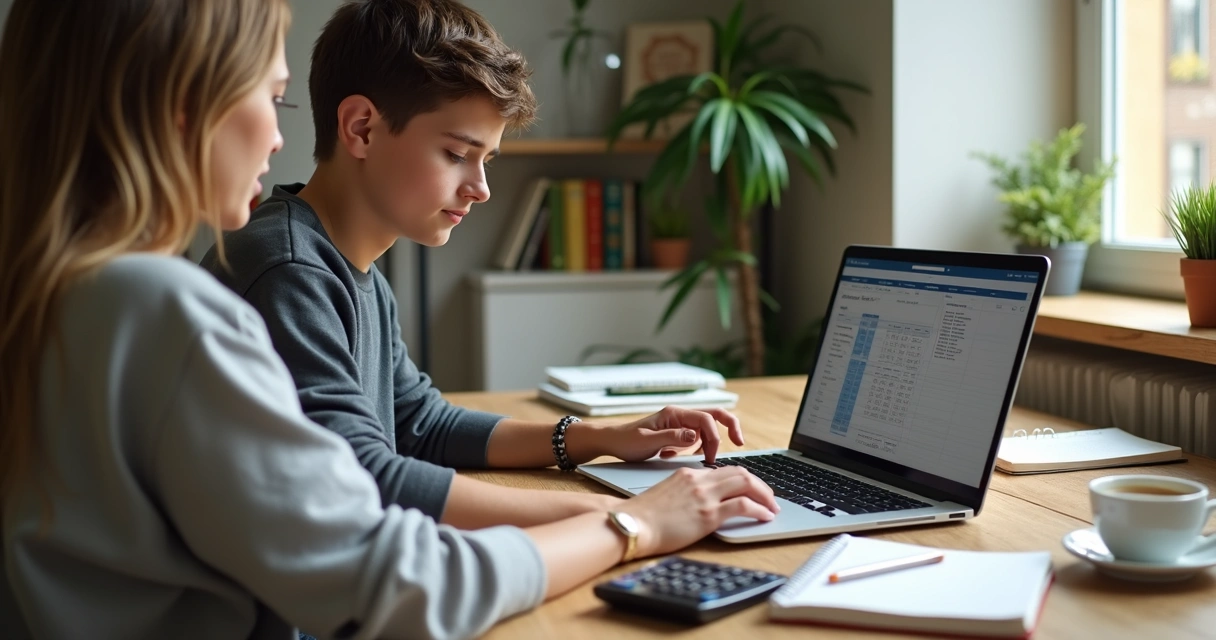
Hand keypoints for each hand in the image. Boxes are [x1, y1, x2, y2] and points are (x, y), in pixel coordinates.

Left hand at [605, 406, 743, 463]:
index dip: (715, 437)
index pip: (705, 419)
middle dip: (729, 427)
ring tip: (696, 459)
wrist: (611, 442)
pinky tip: (674, 457)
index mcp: (674, 414)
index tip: (712, 458)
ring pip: (706, 429)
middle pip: (714, 415)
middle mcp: (679, 416)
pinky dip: (694, 449)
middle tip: (739, 442)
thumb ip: (672, 438)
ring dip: (708, 443)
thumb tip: (695, 437)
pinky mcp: (676, 434)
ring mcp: (679, 424)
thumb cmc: (626, 441)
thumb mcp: (648, 441)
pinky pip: (695, 439)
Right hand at [620, 466, 777, 557]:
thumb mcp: (666, 495)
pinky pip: (743, 505)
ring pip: (746, 483)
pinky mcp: (708, 514)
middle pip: (740, 472)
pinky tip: (765, 516)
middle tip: (769, 497)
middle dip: (759, 485)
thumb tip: (698, 504)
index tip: (752, 489)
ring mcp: (704, 496)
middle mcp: (699, 480)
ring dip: (764, 495)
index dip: (743, 479)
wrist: (631, 524)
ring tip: (772, 507)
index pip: (724, 470)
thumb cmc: (642, 517)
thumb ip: (685, 493)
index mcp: (688, 474)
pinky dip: (759, 509)